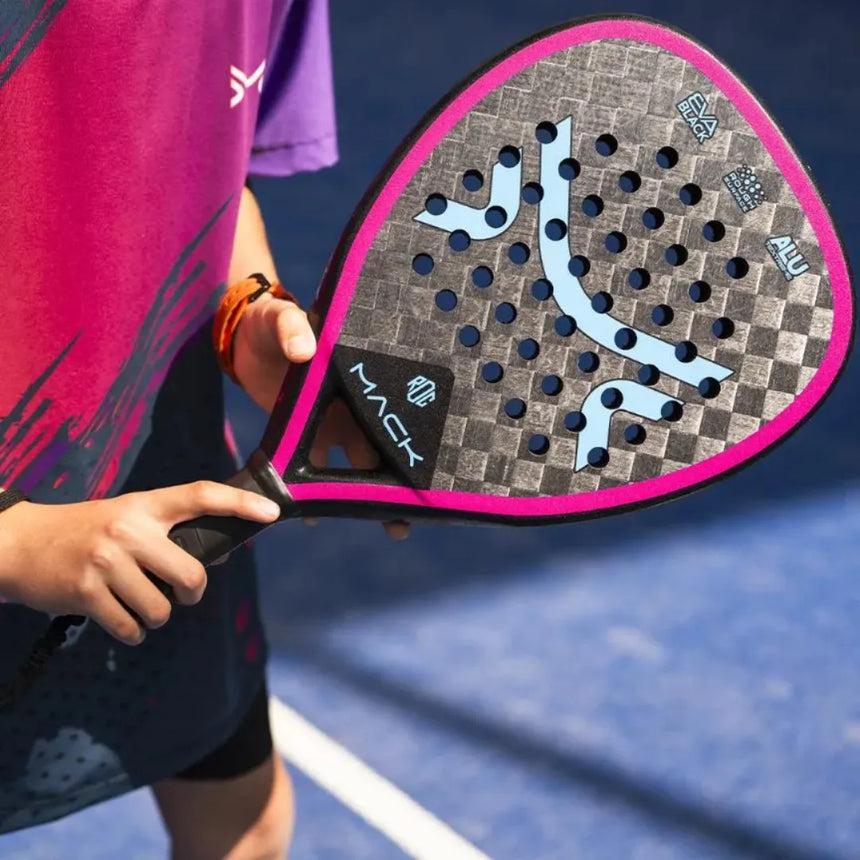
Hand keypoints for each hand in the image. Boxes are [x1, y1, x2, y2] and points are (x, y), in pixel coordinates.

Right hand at [0, 482, 280, 644]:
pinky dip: (131, 632)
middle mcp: (129, 529)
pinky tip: (118, 618)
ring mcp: (106, 561)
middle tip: (181, 593)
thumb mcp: (128, 518)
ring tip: (136, 603)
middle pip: (191, 574)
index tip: (271, 512)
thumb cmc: (85, 531)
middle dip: (192, 593)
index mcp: (145, 505)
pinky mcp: (86, 593)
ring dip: (155, 616)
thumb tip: (220, 558)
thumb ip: (168, 533)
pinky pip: (131, 628)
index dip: (240, 503)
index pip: (201, 495)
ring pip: (161, 609)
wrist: (19, 543)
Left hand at [232, 293, 409, 540]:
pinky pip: (314, 467)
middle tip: (404, 520)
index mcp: (356, 379)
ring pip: (356, 467)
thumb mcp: (281, 318)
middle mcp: (351, 405)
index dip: (405, 442)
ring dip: (364, 496)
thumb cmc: (269, 323)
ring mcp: (330, 422)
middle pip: (381, 450)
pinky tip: (314, 517)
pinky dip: (316, 492)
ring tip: (382, 528)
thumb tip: (305, 350)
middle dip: (395, 484)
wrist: (243, 336)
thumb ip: (292, 328)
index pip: (388, 413)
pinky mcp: (304, 433)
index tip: (421, 472)